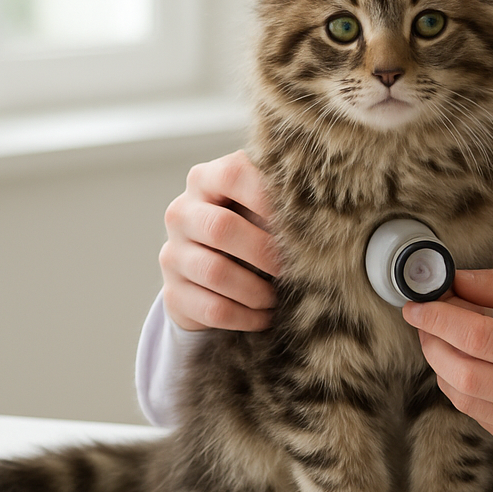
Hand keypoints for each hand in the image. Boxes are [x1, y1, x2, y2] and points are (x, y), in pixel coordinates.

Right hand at [159, 150, 282, 331]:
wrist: (209, 272)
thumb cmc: (248, 227)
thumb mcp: (258, 207)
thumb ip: (278, 201)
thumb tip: (320, 215)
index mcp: (205, 180)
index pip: (233, 174)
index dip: (267, 197)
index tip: (298, 220)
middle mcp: (181, 213)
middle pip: (221, 228)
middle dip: (264, 252)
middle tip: (292, 267)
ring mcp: (172, 254)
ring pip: (215, 273)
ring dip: (257, 290)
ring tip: (279, 296)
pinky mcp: (174, 294)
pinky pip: (213, 309)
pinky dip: (247, 316)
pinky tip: (265, 316)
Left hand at [402, 269, 492, 480]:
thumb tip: (454, 282)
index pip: (480, 339)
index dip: (439, 319)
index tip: (418, 303)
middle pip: (463, 373)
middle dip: (433, 342)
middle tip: (426, 318)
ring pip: (463, 398)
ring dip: (442, 363)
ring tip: (446, 336)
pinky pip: (477, 415)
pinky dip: (462, 386)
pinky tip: (470, 363)